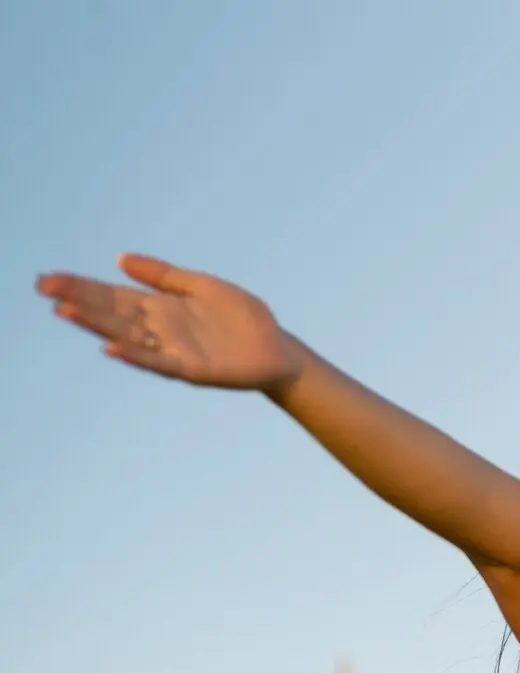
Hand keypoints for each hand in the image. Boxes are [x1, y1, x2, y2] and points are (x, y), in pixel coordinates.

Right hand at [36, 253, 302, 391]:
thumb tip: (119, 258)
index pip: (112, 295)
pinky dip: (134, 355)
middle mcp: (160, 329)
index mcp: (161, 308)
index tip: (48, 278)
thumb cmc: (241, 318)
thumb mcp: (201, 285)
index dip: (81, 286)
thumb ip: (162, 275)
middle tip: (43, 288)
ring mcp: (173, 349)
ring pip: (127, 336)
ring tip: (65, 311)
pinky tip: (110, 347)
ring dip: (97, 325)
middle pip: (111, 313)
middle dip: (78, 300)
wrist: (278, 349)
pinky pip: (158, 362)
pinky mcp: (192, 368)